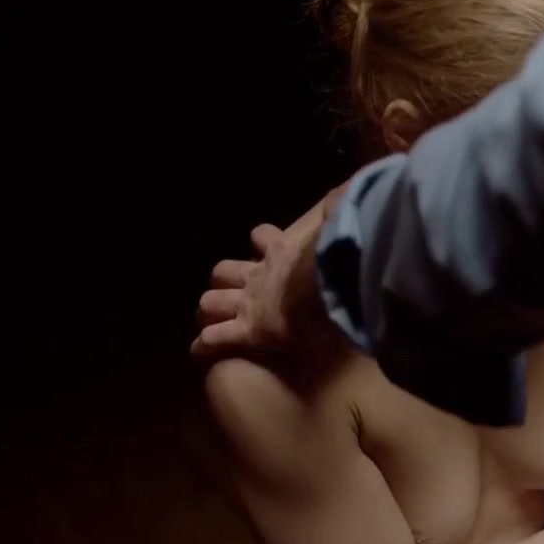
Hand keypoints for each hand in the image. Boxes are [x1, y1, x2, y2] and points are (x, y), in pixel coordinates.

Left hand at [192, 188, 345, 362]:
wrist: (321, 291)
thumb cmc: (333, 263)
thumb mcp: (335, 229)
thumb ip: (337, 210)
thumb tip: (343, 193)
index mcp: (281, 251)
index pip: (263, 236)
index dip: (262, 240)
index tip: (266, 243)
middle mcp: (259, 276)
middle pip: (225, 270)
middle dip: (226, 278)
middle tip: (234, 288)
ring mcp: (248, 304)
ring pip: (211, 301)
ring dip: (212, 307)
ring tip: (212, 319)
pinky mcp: (246, 331)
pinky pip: (214, 339)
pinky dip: (205, 345)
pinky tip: (200, 351)